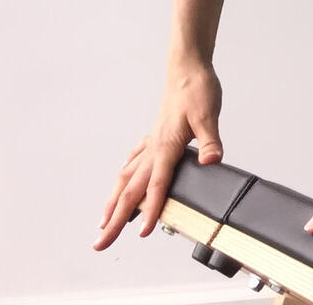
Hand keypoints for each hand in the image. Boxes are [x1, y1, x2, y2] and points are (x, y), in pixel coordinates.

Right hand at [93, 58, 223, 252]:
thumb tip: (212, 160)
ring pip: (126, 178)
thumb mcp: (209, 114)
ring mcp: (151, 143)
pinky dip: (124, 176)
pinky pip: (133, 161)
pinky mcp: (154, 136)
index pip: (157, 185)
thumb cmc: (198, 90)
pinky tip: (120, 181)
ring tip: (102, 223)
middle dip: (115, 219)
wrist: (188, 69)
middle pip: (131, 190)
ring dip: (113, 202)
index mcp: (166, 147)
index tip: (142, 232)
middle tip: (100, 243)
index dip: (150, 209)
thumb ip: (211, 139)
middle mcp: (153, 148)